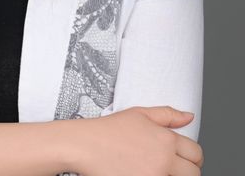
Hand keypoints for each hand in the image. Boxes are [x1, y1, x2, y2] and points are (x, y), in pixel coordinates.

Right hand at [64, 105, 203, 175]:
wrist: (86, 146)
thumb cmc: (110, 129)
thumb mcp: (139, 114)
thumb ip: (168, 114)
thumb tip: (189, 116)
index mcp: (166, 140)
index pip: (196, 153)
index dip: (193, 155)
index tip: (185, 158)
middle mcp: (164, 161)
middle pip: (193, 173)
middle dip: (187, 170)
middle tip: (173, 167)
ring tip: (158, 169)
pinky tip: (146, 173)